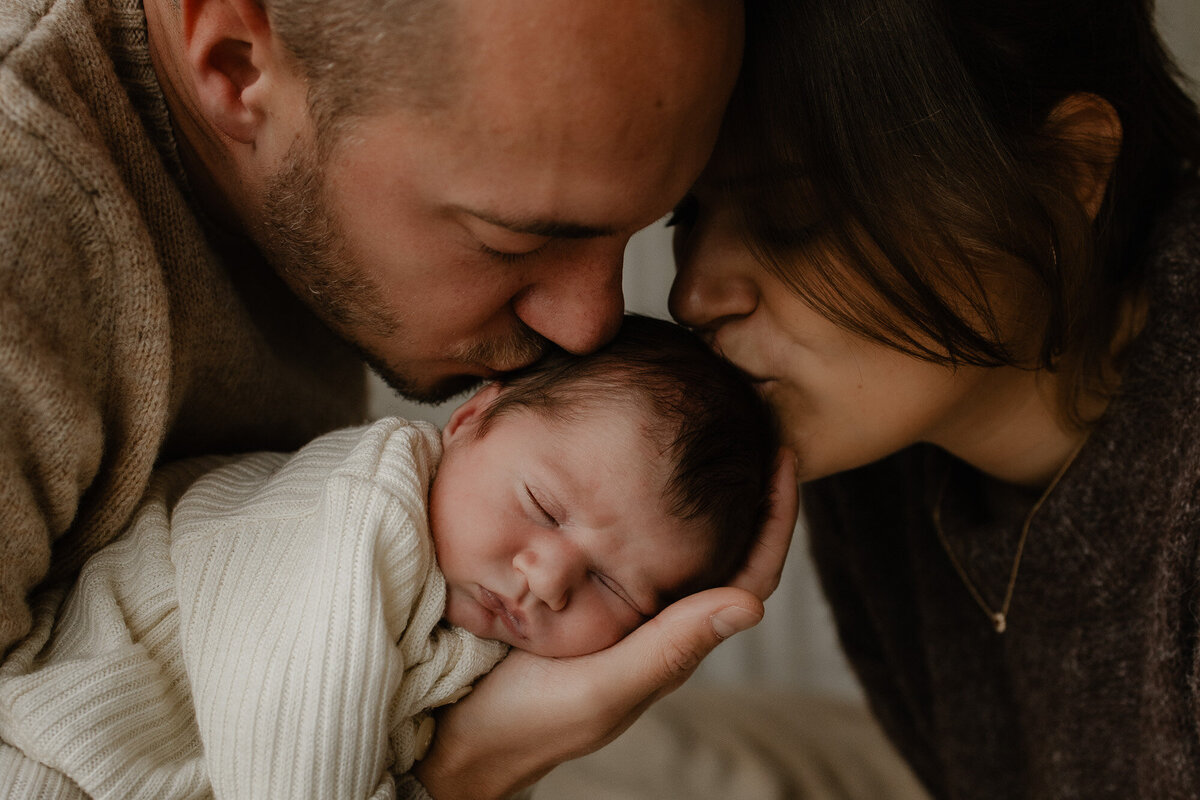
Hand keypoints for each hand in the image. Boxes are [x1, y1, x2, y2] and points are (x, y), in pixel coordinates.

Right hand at [414, 450, 797, 799]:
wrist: (460, 737)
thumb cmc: (532, 720)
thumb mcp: (604, 684)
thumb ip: (669, 647)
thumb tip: (753, 605)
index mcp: (672, 637)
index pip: (748, 573)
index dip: (775, 519)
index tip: (783, 455)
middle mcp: (651, 616)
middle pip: (720, 546)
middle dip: (741, 488)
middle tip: (749, 425)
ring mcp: (614, 603)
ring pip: (672, 536)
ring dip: (693, 488)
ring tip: (697, 429)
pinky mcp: (574, 591)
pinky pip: (619, 537)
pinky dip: (631, 498)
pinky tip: (617, 464)